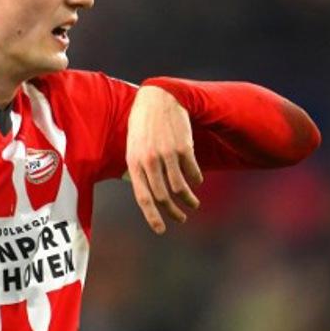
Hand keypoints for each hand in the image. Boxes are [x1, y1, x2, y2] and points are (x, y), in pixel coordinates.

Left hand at [125, 85, 203, 233]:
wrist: (158, 99)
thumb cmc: (143, 126)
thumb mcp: (133, 147)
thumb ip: (138, 171)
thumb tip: (147, 195)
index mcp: (134, 163)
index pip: (143, 197)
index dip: (152, 216)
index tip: (161, 230)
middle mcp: (149, 161)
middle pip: (162, 196)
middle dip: (173, 212)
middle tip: (181, 218)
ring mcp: (167, 154)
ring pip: (180, 187)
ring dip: (188, 199)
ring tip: (193, 204)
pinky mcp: (184, 147)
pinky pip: (192, 172)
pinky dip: (196, 180)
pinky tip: (196, 182)